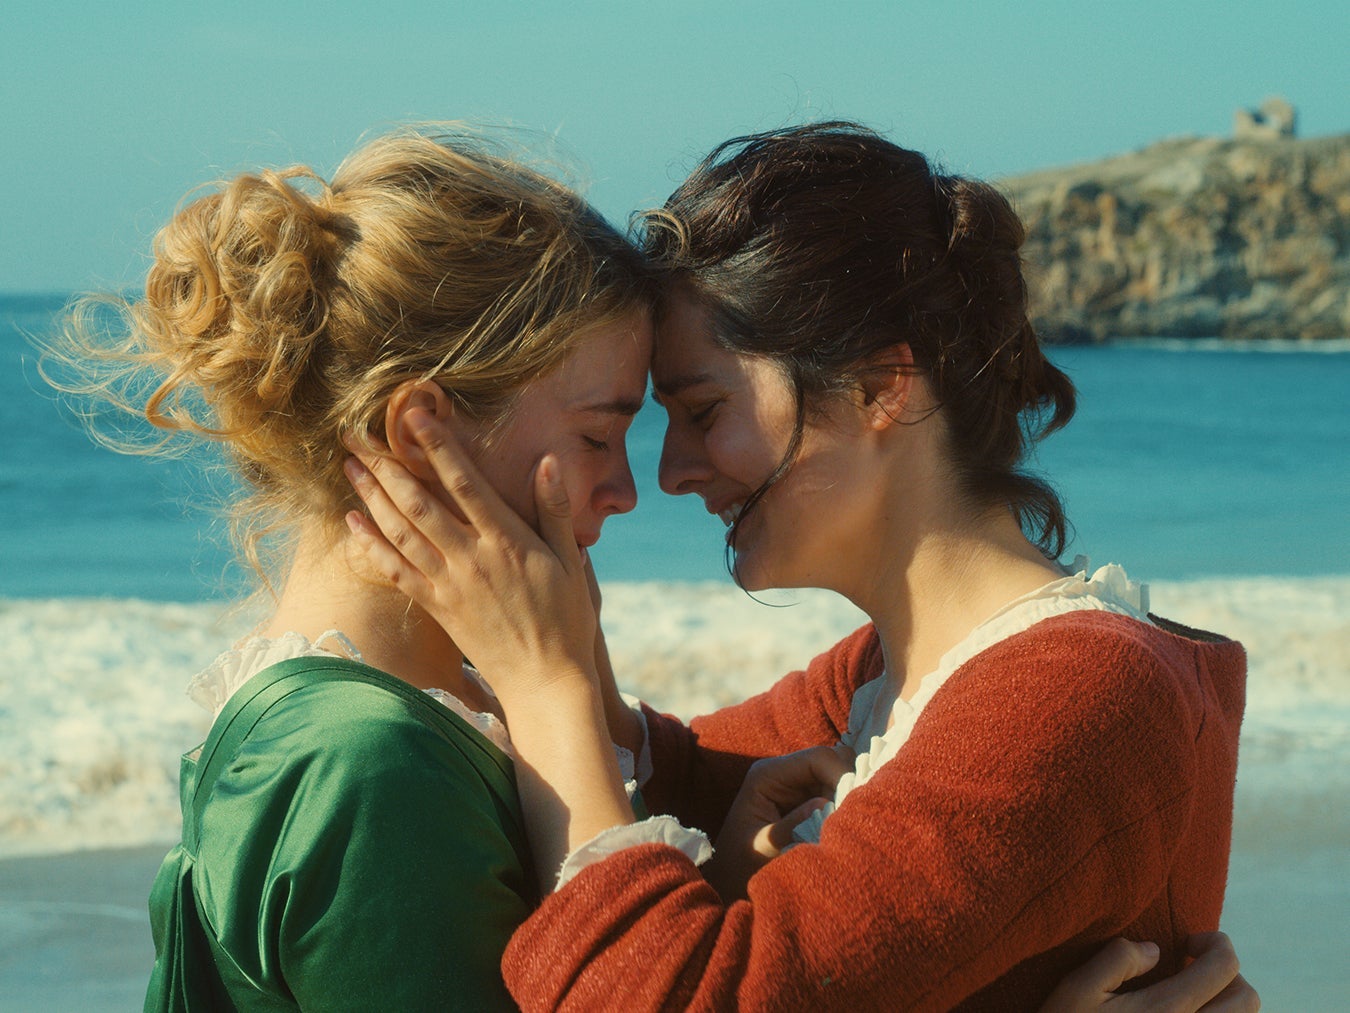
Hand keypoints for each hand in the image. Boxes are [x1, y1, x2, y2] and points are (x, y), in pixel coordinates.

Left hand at [343, 409, 596, 702]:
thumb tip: (547, 463)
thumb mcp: (571, 561)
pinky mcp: (437, 607)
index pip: (466, 484)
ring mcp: (450, 584)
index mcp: (507, 541)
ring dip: (372, 496)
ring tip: (350, 465)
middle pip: (419, 503)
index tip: (415, 416)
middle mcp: (472, 559)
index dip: (439, 447)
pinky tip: (352, 522)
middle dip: (386, 465)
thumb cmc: (565, 619)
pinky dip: (371, 545)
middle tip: (358, 434)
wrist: (545, 680)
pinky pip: (396, 571)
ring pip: (401, 533)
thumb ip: (556, 511)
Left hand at [705, 744, 853, 900]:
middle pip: (833, 762)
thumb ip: (793, 826)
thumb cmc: (741, 864)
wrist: (729, 879)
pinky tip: (843, 828)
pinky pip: (836, 794)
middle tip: (854, 816)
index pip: (817, 758)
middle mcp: (784, 773)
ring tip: (848, 825)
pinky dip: (845, 807)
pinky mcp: (807, 800)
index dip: (841, 774)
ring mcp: (797, 785)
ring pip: (839, 777)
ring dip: (848, 797)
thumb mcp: (764, 848)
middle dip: (848, 784)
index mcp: (768, 775)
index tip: (855, 804)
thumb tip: (825, 804)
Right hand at [1039, 932, 1257, 1011]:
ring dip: (1228, 1002)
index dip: (1214, 942)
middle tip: (1193, 967)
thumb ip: (1118, 959)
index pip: (1224, 966)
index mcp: (1168, 1010)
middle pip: (1248, 998)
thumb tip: (1155, 950)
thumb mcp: (1078, 988)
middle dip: (1228, 972)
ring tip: (1193, 995)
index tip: (1185, 943)